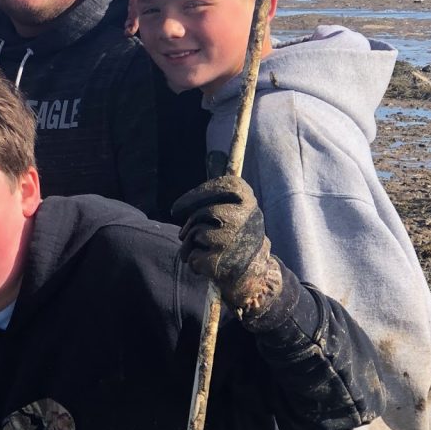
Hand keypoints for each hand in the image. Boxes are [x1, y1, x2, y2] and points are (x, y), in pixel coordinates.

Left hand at [170, 175, 281, 316]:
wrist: (253, 276)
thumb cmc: (238, 239)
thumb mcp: (237, 211)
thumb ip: (221, 190)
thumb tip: (214, 153)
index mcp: (249, 202)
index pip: (221, 185)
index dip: (195, 196)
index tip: (177, 208)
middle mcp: (243, 218)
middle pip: (202, 213)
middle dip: (190, 224)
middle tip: (185, 233)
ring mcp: (231, 239)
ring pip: (194, 233)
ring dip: (190, 243)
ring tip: (205, 250)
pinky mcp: (218, 260)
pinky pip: (192, 254)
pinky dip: (193, 260)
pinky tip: (207, 264)